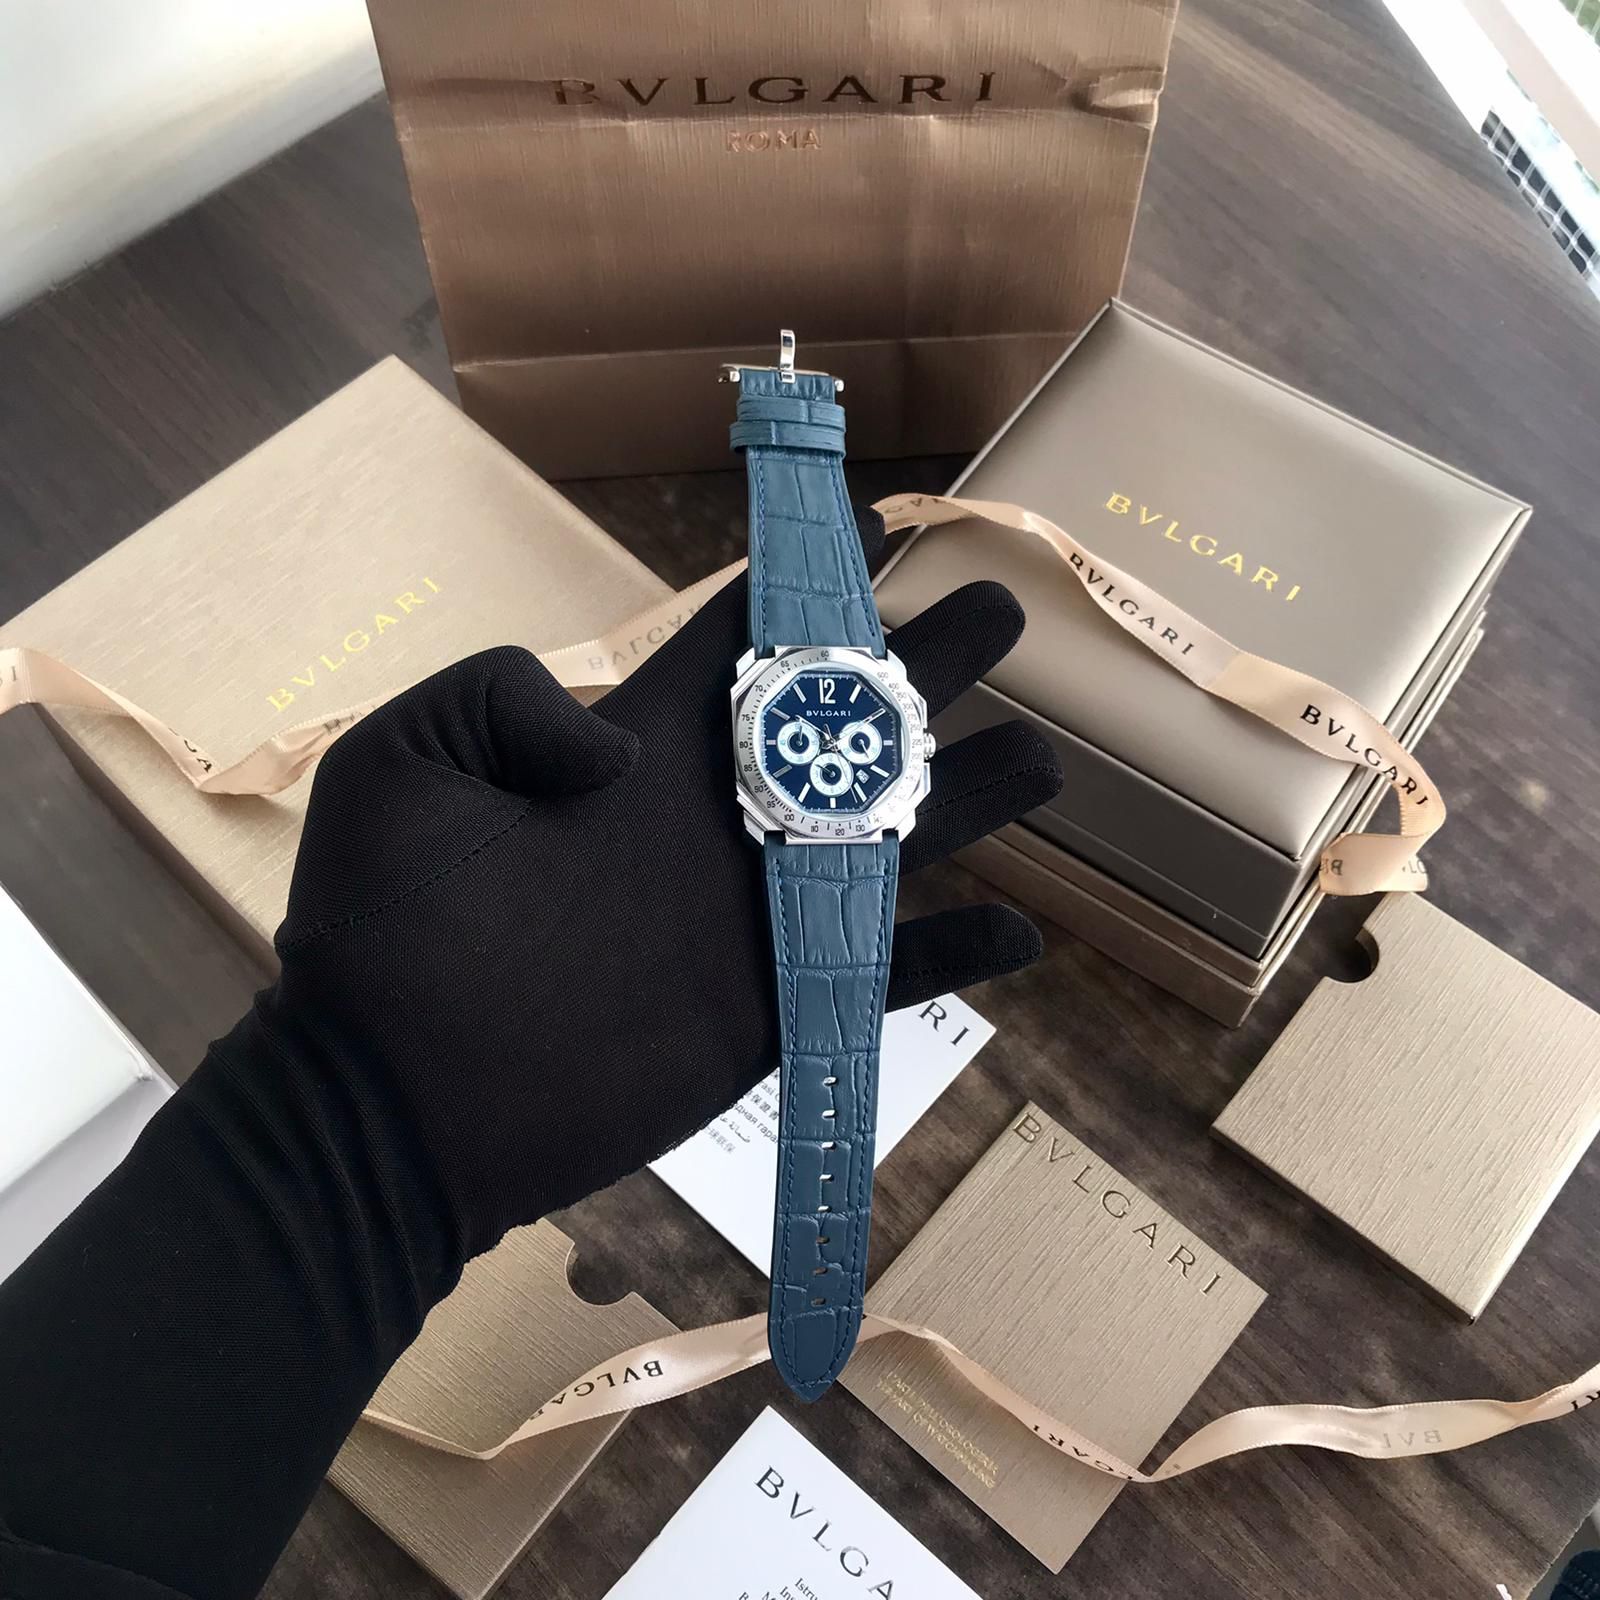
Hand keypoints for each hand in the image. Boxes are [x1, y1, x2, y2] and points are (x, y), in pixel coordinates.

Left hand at [259, 517, 1062, 1270]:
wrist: (393, 1100)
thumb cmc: (381, 930)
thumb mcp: (403, 760)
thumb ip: (502, 694)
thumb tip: (616, 741)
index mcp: (643, 750)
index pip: (745, 644)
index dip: (809, 583)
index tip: (873, 525)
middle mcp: (714, 820)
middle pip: (845, 724)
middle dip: (922, 664)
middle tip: (997, 610)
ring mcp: (749, 917)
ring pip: (890, 841)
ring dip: (971, 798)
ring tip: (1048, 758)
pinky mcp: (766, 1012)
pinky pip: (879, 980)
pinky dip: (952, 960)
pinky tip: (1025, 935)